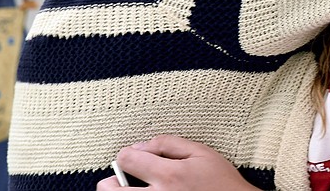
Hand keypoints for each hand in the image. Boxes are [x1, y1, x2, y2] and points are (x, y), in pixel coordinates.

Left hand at [96, 135, 258, 190]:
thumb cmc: (220, 180)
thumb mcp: (201, 152)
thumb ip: (169, 143)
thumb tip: (141, 145)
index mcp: (169, 175)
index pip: (126, 159)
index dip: (128, 153)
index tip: (135, 156)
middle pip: (109, 190)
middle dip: (110, 181)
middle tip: (124, 178)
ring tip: (134, 189)